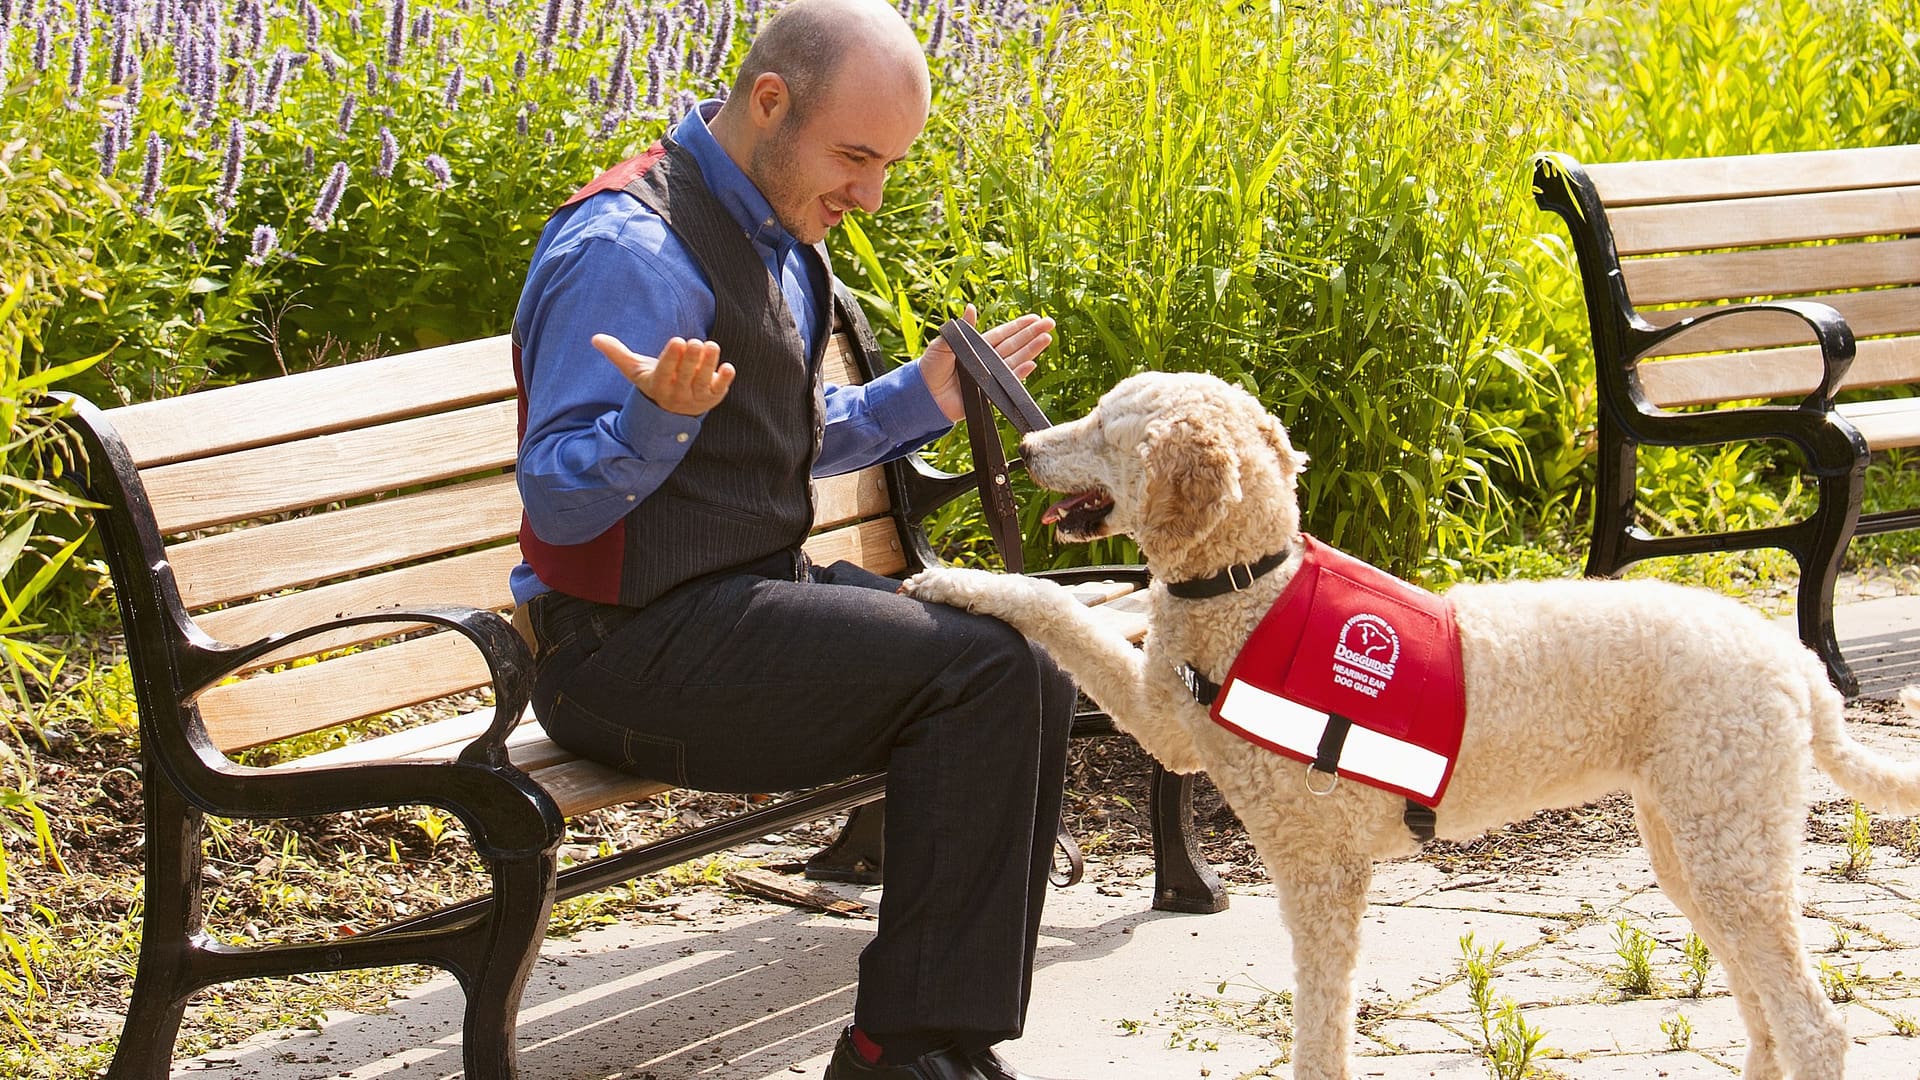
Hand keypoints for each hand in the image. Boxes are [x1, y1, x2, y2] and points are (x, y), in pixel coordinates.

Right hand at [592, 333, 735, 416]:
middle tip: (694, 341)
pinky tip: (728, 367)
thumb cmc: (654, 380)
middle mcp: (678, 393)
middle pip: (686, 376)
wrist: (672, 409)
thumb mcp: (635, 370)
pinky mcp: (714, 396)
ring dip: (708, 364)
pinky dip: (725, 380)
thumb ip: (617, 354)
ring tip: (711, 345)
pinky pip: (720, 389)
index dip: (672, 358)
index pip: (665, 371)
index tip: (678, 341)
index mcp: (658, 385)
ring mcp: (697, 396)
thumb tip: (595, 338)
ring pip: (704, 381)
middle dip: (691, 359)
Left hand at [918, 305, 1054, 421]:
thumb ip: (961, 329)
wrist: (926, 395)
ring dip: (1032, 350)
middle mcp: (987, 359)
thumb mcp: (943, 343)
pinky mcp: (990, 392)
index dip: (1019, 326)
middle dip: (1032, 334)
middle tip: (1050, 323)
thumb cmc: (931, 368)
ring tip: (1047, 338)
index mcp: (977, 346)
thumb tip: (970, 307)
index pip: (1003, 333)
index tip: (1035, 317)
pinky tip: (1032, 364)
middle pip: (1015, 344)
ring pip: (1016, 360)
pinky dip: (1020, 373)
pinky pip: (1008, 381)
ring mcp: (990, 375)